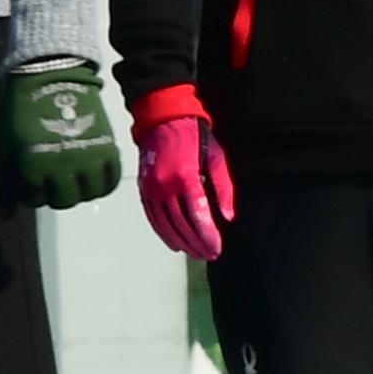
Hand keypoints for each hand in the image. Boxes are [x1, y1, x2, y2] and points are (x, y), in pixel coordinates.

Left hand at [5, 61, 122, 209]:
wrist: (49, 76)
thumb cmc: (21, 110)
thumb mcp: (5, 146)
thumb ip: (5, 184)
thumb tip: (6, 216)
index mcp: (34, 166)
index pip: (35, 199)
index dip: (30, 191)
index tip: (30, 178)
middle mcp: (64, 166)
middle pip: (64, 200)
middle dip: (55, 193)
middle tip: (51, 178)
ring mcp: (89, 158)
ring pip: (89, 193)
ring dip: (80, 189)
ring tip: (73, 176)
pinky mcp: (108, 148)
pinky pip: (110, 180)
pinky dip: (102, 183)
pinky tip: (92, 175)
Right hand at [138, 112, 232, 260]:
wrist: (162, 118)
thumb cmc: (193, 135)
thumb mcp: (216, 157)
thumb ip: (223, 189)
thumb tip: (228, 217)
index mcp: (186, 177)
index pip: (198, 216)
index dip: (207, 236)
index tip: (216, 248)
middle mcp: (166, 186)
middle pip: (182, 225)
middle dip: (197, 243)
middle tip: (209, 255)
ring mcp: (152, 189)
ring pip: (166, 225)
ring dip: (182, 242)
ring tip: (195, 253)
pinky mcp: (144, 190)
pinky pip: (153, 218)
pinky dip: (164, 233)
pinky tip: (175, 243)